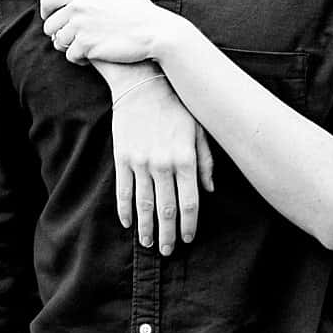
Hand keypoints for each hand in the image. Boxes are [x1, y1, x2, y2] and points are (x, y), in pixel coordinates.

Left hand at [42, 0, 162, 65]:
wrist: (155, 32)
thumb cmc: (138, 8)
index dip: (46, 12)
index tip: (52, 19)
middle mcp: (78, 6)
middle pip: (51, 24)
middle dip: (58, 33)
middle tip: (73, 39)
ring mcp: (81, 26)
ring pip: (60, 41)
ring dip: (70, 47)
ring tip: (84, 48)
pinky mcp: (87, 46)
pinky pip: (71, 55)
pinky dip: (79, 59)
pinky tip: (92, 57)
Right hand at [100, 68, 213, 255]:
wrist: (141, 81)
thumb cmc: (176, 104)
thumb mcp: (199, 129)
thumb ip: (206, 160)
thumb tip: (210, 189)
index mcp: (185, 159)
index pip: (190, 202)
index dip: (190, 225)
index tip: (189, 239)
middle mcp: (163, 165)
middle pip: (167, 209)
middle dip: (168, 234)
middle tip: (168, 251)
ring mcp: (141, 162)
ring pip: (144, 205)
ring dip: (147, 228)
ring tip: (148, 244)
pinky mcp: (123, 157)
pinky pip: (124, 190)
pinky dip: (126, 209)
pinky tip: (128, 223)